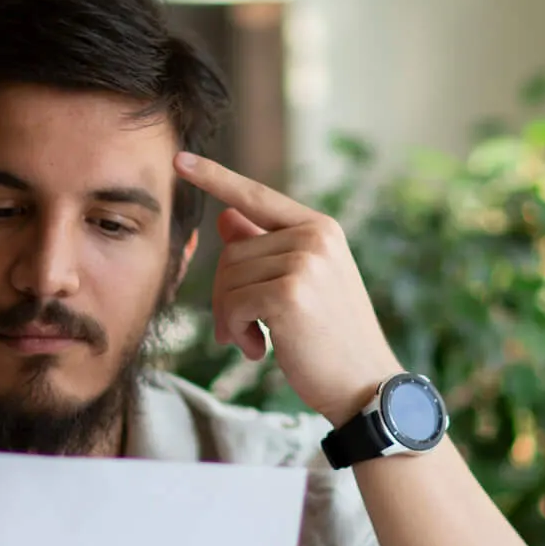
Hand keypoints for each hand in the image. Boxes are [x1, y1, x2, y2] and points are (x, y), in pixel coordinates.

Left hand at [175, 152, 400, 425]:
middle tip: (242, 330)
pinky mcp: (290, 293)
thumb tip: (225, 215)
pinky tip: (259, 350)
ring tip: (257, 342)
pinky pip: (233, 303)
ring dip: (231, 318)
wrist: (364, 386)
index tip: (180, 160)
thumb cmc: (330, 338)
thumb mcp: (301, 286)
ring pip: (229, 277)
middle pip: (232, 250)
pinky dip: (235, 331)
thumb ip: (264, 249)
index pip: (256, 196)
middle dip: (227, 294)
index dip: (215, 177)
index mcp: (321, 228)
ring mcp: (305, 262)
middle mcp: (316, 236)